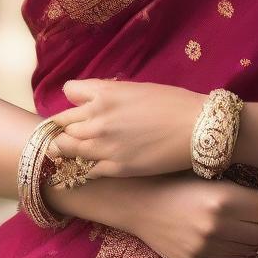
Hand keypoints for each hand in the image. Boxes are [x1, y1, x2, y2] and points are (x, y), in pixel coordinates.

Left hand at [47, 79, 206, 178]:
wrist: (197, 128)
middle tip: (66, 133)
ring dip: (66, 149)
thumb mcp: (136, 88)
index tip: (77, 107)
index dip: (73, 100)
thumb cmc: (172, 103)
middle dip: (62, 128)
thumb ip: (108, 94)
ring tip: (71, 152)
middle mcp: (97, 118)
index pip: (69, 93)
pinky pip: (85, 169)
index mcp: (105, 93)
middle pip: (61, 124)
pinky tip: (90, 166)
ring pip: (66, 148)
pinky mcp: (114, 168)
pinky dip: (84, 167)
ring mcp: (103, 145)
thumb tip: (89, 100)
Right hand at [120, 171, 257, 257]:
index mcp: (223, 198)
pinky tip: (229, 235)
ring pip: (250, 250)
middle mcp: (217, 226)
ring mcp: (206, 248)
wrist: (139, 201)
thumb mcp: (209, 174)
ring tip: (247, 225)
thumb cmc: (176, 179)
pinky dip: (235, 250)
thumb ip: (239, 187)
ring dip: (253, 238)